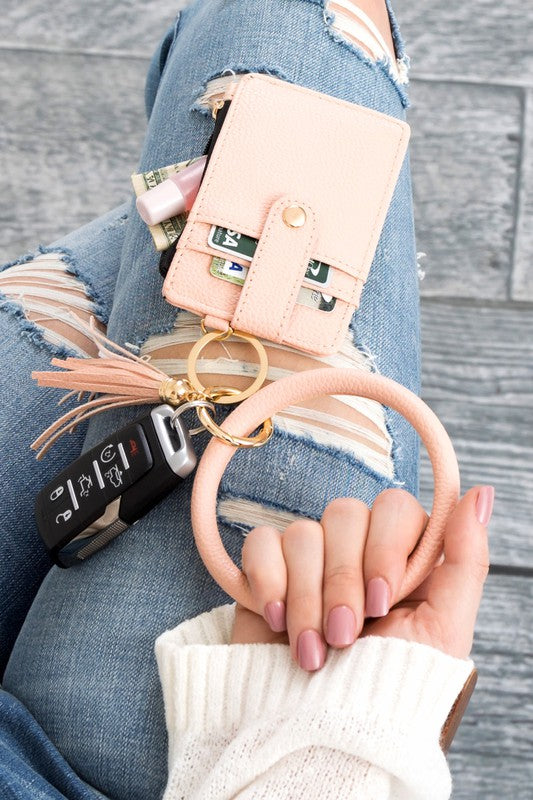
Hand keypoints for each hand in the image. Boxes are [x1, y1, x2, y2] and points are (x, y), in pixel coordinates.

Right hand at [230, 486, 492, 669]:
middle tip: (345, 636)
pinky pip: (261, 543)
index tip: (382, 603)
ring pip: (303, 533)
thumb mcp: (443, 631)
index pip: (394, 507)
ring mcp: (310, 558)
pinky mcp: (268, 570)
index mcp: (402, 556)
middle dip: (342, 582)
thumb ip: (467, 560)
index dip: (385, 548)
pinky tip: (275, 620)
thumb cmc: (390, 689)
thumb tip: (482, 494)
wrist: (321, 732)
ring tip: (311, 650)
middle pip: (345, 514)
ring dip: (306, 598)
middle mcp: (356, 549)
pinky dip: (268, 581)